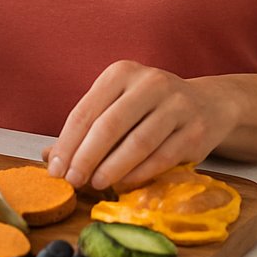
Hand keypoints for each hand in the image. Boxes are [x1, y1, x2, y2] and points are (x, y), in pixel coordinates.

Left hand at [42, 61, 242, 191]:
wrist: (207, 104)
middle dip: (86, 157)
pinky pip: (163, 156)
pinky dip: (140, 173)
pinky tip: (125, 184)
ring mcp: (177, 104)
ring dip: (113, 168)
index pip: (86, 111)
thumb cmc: (150, 108)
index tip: (56, 170)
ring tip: (96, 184)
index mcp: (121, 73)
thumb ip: (86, 129)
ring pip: (138, 142)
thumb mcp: (117, 107)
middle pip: (110, 125)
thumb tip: (49, 157)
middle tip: (73, 181)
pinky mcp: (195, 129)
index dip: (67, 144)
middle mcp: (150, 82)